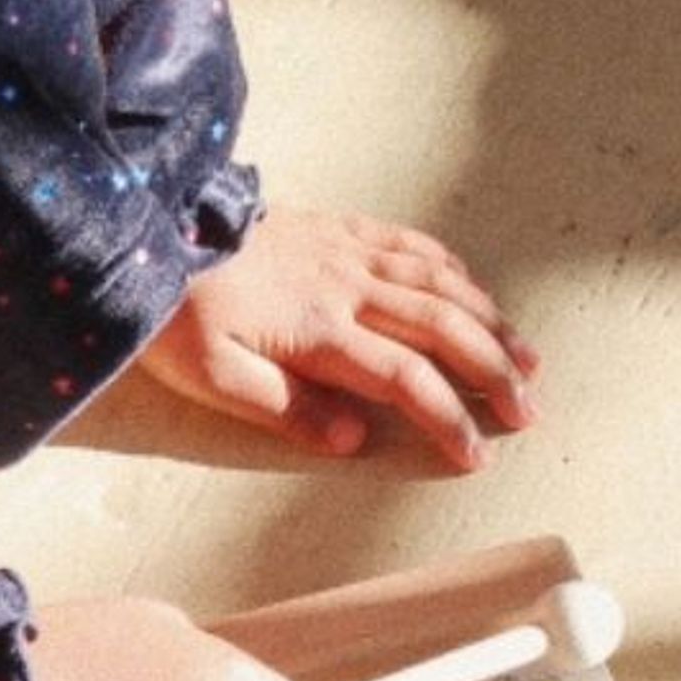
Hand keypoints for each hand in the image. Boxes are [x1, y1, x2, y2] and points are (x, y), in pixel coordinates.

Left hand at [137, 205, 540, 473]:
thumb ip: (287, 409)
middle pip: (442, 329)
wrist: (152, 225)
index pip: (405, 381)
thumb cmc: (176, 312)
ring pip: (439, 283)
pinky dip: (449, 265)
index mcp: (320, 332)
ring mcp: (346, 251)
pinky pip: (409, 242)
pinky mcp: (335, 227)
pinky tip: (470, 284)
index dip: (448, 419)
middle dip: (493, 371)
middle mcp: (347, 287)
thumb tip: (355, 439)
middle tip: (528, 409)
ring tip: (526, 354)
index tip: (476, 455)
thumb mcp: (214, 378)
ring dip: (489, 320)